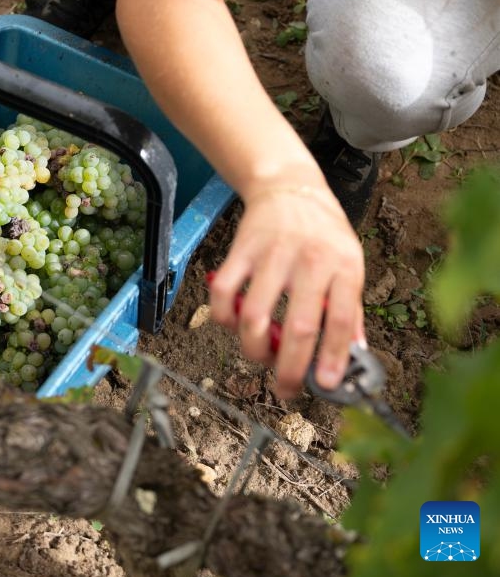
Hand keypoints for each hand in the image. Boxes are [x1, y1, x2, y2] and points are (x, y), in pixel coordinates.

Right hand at [207, 185, 364, 397]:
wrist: (288, 187)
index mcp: (344, 266)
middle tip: (288, 390)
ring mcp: (272, 255)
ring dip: (255, 349)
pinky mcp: (240, 251)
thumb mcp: (350, 262)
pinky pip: (224, 294)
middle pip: (299, 327)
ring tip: (261, 356)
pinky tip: (233, 325)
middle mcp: (310, 260)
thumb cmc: (323, 232)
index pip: (341, 320)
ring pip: (255, 318)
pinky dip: (224, 318)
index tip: (327, 385)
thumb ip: (349, 308)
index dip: (334, 358)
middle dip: (291, 369)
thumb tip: (353, 356)